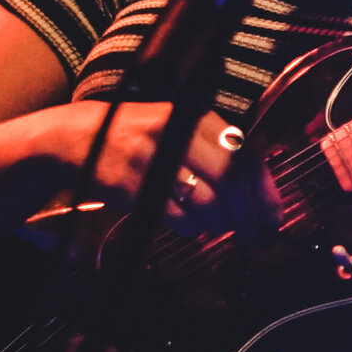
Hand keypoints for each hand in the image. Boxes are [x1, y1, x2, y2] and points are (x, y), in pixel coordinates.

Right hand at [53, 101, 278, 239]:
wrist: (78, 138)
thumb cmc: (140, 138)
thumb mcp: (180, 128)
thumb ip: (217, 151)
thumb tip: (258, 194)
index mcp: (195, 117)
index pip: (244, 155)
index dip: (264, 191)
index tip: (274, 216)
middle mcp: (177, 133)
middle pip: (229, 181)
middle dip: (247, 215)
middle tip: (254, 234)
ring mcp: (153, 158)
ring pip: (205, 201)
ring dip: (218, 223)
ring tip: (218, 228)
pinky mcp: (132, 184)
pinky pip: (176, 215)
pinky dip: (191, 227)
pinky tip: (191, 226)